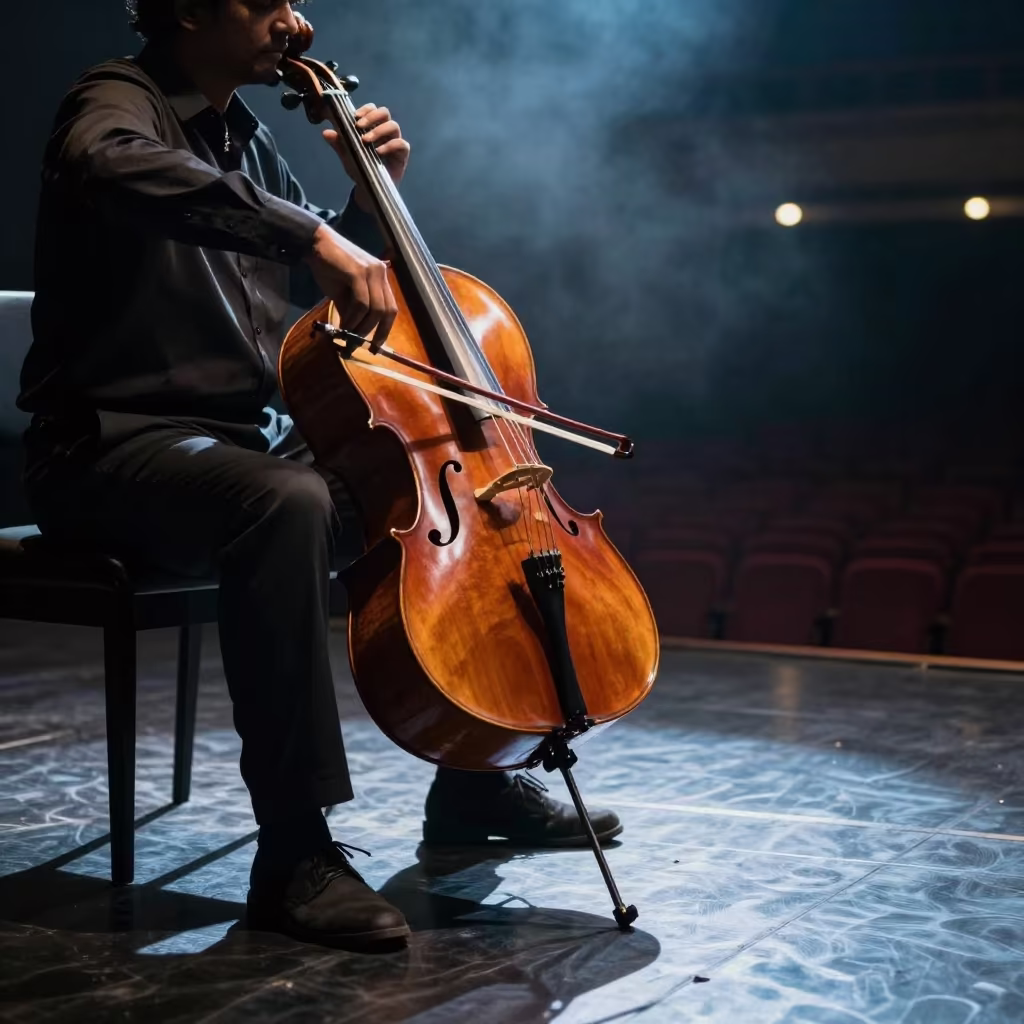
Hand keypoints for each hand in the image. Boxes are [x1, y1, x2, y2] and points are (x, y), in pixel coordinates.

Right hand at [304, 223, 397, 341]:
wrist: (314, 244)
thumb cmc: (328, 267)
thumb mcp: (342, 293)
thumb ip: (351, 311)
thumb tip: (352, 333)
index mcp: (380, 277)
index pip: (391, 308)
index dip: (385, 329)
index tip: (376, 346)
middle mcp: (380, 273)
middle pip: (387, 311)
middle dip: (377, 332)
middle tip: (364, 347)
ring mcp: (371, 272)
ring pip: (374, 309)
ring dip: (361, 327)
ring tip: (348, 337)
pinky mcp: (358, 273)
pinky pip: (361, 303)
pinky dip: (353, 318)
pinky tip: (344, 325)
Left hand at [323, 103, 410, 211]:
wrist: (369, 188)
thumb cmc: (360, 166)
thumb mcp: (347, 154)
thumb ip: (338, 143)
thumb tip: (325, 132)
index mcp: (373, 126)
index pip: (373, 109)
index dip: (366, 109)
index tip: (355, 117)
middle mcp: (385, 130)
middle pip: (385, 113)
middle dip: (372, 117)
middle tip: (359, 126)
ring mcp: (395, 140)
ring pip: (393, 126)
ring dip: (379, 130)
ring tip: (365, 141)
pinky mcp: (402, 154)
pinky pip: (401, 144)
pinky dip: (390, 145)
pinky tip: (378, 152)